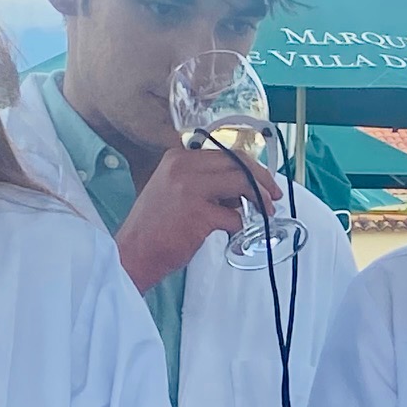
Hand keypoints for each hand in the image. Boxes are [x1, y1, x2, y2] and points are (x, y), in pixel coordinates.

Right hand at [116, 146, 281, 291]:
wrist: (132, 253)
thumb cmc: (155, 226)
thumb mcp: (174, 189)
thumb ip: (204, 182)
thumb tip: (243, 186)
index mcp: (178, 158)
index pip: (226, 153)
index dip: (251, 166)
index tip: (264, 180)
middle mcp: (183, 167)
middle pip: (239, 163)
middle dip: (263, 179)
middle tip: (273, 196)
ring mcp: (190, 189)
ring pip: (242, 183)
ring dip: (259, 199)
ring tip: (264, 213)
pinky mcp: (198, 214)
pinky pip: (234, 217)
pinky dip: (239, 226)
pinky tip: (231, 232)